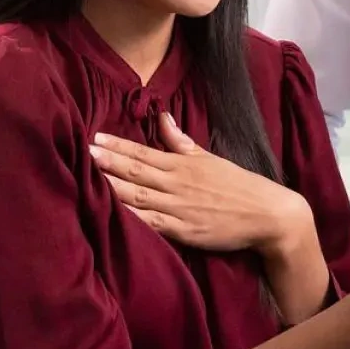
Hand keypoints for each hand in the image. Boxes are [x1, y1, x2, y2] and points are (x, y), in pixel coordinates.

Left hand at [89, 112, 312, 254]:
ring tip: (88, 176)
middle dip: (108, 162)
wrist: (267, 214)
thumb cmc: (239, 186)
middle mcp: (178, 184)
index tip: (96, 137)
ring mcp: (179, 208)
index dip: (119, 146)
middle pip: (136, 171)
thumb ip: (182, 142)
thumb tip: (163, 117)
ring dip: (112, 186)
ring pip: (138, 196)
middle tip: (82, 151)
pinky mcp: (183, 231)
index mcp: (184, 165)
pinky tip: (111, 214)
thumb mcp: (210, 158)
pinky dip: (130, 218)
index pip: (145, 152)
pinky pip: (150, 224)